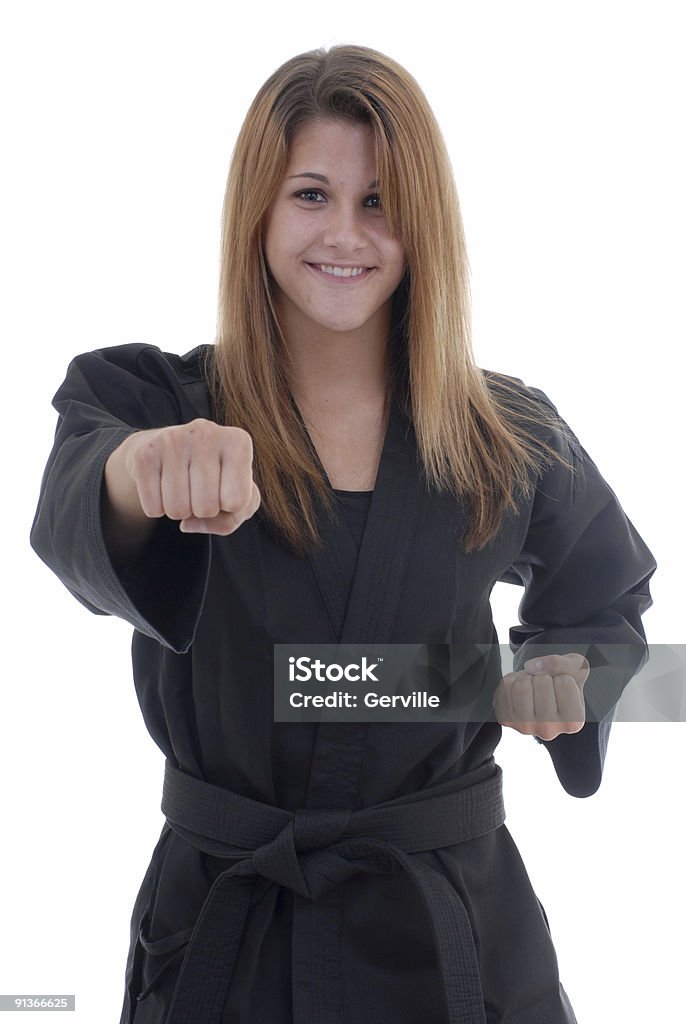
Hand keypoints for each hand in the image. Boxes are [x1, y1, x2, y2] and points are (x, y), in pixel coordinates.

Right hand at [107, 418, 260, 537]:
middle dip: (202, 511)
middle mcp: (207, 433)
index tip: (222, 487)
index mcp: (238, 441)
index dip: (228, 506)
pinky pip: (153, 508)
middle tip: (197, 489)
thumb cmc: (212, 476)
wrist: (165, 449)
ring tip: (181, 486)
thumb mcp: (238, 496)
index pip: (237, 501)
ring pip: (178, 510)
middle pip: (206, 507)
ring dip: (180, 511)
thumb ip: (232, 519)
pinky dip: (157, 508)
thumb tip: (187, 524)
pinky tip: (161, 485)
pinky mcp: (144, 454)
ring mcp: (173, 440)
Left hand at [491, 653, 589, 739]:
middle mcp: (549, 730)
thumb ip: (562, 664)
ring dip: (527, 677)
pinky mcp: (506, 719)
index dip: (561, 676)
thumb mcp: (575, 669)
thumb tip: (532, 666)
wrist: (538, 697)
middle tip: (544, 687)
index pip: (564, 682)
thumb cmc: (562, 685)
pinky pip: (506, 685)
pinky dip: (513, 680)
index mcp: (573, 722)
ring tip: (532, 688)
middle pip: (542, 681)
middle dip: (542, 676)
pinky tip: (520, 692)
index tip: (559, 686)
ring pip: (522, 684)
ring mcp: (525, 726)